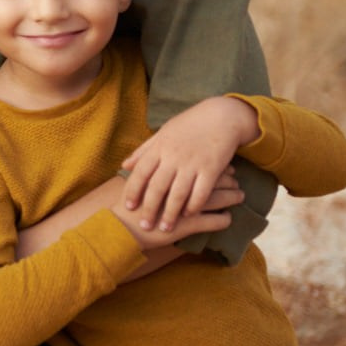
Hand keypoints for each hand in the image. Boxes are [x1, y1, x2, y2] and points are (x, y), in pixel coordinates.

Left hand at [120, 96, 258, 233]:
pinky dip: (194, 205)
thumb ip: (144, 151)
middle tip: (145, 226)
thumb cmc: (189, 125)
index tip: (128, 207)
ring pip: (178, 193)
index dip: (133, 191)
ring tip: (165, 228)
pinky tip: (188, 215)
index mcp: (160, 147)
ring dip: (171, 213)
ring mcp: (193, 163)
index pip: (141, 172)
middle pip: (158, 187)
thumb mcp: (163, 133)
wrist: (221, 117)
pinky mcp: (212, 168)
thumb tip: (124, 165)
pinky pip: (201, 192)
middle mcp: (174, 156)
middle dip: (150, 209)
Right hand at [125, 174, 245, 277]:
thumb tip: (156, 157)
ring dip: (230, 197)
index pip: (198, 163)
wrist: (120, 227)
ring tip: (240, 196)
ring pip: (215, 198)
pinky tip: (228, 219)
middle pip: (210, 178)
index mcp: (169, 172)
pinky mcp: (187, 225)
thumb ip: (146, 164)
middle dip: (226, 179)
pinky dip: (223, 220)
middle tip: (235, 179)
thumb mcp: (137, 180)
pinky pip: (212, 222)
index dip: (212, 164)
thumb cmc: (128, 204)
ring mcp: (184, 206)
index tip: (222, 164)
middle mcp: (180, 186)